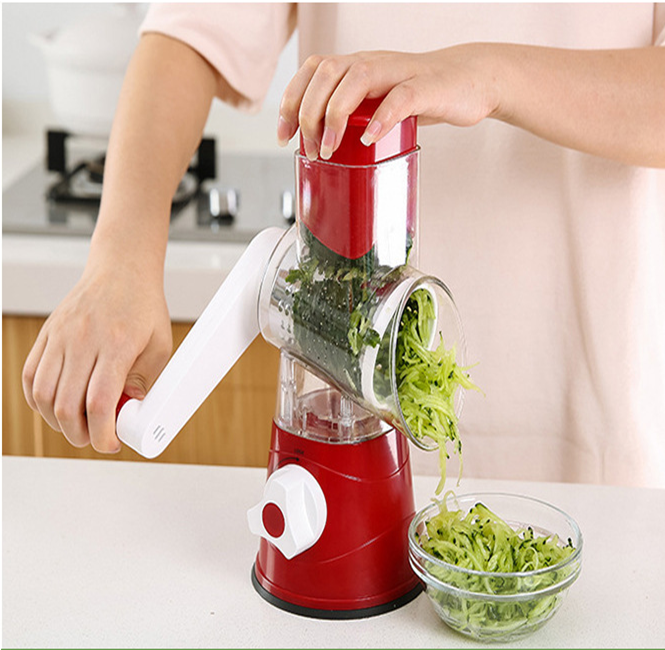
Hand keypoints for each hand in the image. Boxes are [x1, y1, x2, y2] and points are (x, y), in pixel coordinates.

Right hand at [22, 261, 171, 452]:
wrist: (121, 270)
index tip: (111, 444)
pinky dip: (39, 400)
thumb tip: (127, 413)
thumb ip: (143, 382)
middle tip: (96, 437)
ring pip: (43, 395)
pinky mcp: (47, 334)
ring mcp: (60, 336)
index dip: (102, 433)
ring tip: (79, 424)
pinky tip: (57, 406)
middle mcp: (83, 340)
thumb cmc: (143, 306)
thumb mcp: (159, 346)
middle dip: (81, 434)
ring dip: (57, 421)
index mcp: (117, 345)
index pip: (100, 402)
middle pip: (66, 405)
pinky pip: (31, 376)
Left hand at [277, 45, 499, 159]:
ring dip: (335, 115)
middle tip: (310, 148)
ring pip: (356, 78)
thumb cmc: (420, 94)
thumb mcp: (377, 104)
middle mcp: (372, 62)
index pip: (311, 71)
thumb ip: (351, 116)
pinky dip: (381, 119)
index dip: (290, 101)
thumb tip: (317, 143)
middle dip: (308, 112)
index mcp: (356, 67)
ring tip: (329, 148)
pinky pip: (400, 98)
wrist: (469, 80)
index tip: (283, 136)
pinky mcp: (427, 87)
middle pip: (326, 73)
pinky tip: (369, 139)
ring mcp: (399, 72)